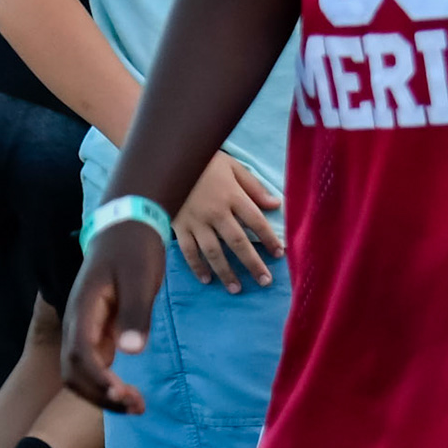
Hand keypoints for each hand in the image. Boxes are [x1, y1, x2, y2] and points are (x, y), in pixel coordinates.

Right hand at [62, 219, 167, 412]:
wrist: (126, 226)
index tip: (123, 394)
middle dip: (99, 395)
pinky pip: (92, 364)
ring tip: (135, 405)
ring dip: (102, 393)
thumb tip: (131, 353)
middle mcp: (77, 321)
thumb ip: (134, 314)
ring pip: (80, 371)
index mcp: (84, 308)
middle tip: (136, 406)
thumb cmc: (134, 250)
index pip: (80, 353)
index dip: (98, 379)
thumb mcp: (140, 278)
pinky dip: (106, 383)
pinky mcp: (96, 329)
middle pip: (73, 370)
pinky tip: (128, 391)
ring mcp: (84, 326)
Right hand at [172, 152, 282, 292]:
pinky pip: (188, 250)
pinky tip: (206, 279)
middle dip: (253, 264)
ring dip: (226, 272)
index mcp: (232, 195)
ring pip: (214, 251)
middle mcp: (216, 211)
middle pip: (238, 242)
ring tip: (237, 289)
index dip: (270, 239)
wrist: (167, 158)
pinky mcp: (179, 225)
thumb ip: (254, 187)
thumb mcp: (232, 167)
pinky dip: (196, 266)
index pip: (256, 221)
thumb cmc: (203, 162)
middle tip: (265, 282)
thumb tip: (277, 204)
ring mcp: (196, 220)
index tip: (280, 254)